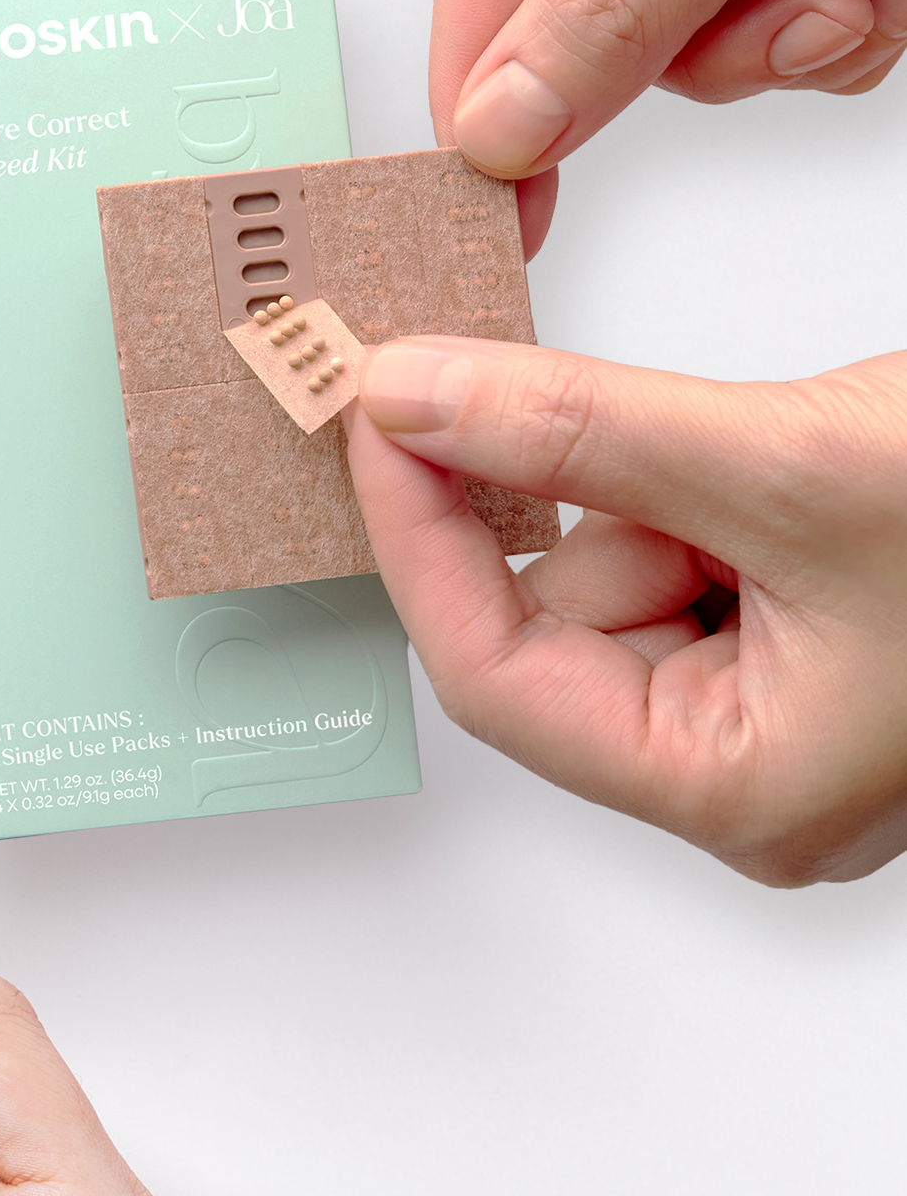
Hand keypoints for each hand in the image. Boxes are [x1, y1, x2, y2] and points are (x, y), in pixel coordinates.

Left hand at [345, 336, 906, 884]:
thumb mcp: (782, 468)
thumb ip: (579, 434)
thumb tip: (420, 402)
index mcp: (735, 794)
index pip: (492, 676)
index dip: (422, 536)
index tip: (385, 418)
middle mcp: (746, 777)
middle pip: (560, 621)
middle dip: (610, 504)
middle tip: (699, 432)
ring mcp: (776, 716)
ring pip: (627, 575)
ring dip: (682, 492)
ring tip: (810, 468)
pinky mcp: (802, 649)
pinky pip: (693, 560)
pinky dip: (717, 496)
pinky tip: (807, 479)